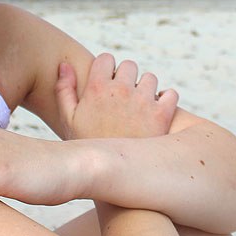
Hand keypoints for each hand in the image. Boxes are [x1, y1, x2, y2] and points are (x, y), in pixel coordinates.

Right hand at [55, 53, 178, 139]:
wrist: (112, 177)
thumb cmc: (88, 149)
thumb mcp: (69, 120)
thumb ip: (64, 90)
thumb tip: (65, 65)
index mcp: (96, 88)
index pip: (106, 58)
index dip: (107, 69)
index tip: (108, 82)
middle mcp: (120, 90)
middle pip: (130, 65)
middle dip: (127, 78)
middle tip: (124, 97)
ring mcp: (143, 101)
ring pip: (150, 78)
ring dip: (146, 89)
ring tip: (139, 107)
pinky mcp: (162, 114)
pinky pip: (170, 93)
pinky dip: (166, 100)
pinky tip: (156, 111)